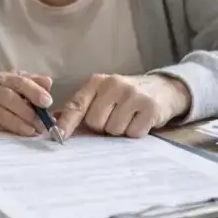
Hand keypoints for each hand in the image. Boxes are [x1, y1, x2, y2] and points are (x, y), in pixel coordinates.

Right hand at [0, 71, 52, 136]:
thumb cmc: (2, 97)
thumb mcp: (19, 87)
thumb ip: (34, 84)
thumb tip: (48, 83)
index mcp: (7, 77)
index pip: (21, 80)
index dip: (34, 91)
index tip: (47, 102)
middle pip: (10, 95)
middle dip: (28, 110)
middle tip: (42, 123)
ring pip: (0, 109)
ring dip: (19, 121)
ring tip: (33, 130)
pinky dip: (7, 126)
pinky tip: (20, 132)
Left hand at [56, 74, 191, 137]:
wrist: (162, 89)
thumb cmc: (124, 96)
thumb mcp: (102, 95)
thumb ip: (81, 107)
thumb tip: (54, 121)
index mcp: (97, 82)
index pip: (77, 104)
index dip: (67, 122)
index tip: (59, 136)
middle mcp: (113, 84)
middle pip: (95, 122)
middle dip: (101, 127)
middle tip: (113, 118)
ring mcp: (133, 95)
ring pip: (113, 130)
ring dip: (119, 131)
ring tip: (127, 118)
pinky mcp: (150, 108)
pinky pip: (133, 133)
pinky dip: (134, 132)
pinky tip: (139, 121)